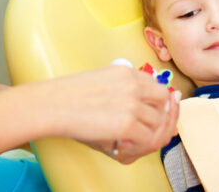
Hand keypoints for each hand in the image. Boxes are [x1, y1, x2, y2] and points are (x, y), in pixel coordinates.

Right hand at [32, 65, 180, 164]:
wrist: (53, 104)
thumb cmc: (69, 95)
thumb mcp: (101, 80)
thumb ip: (122, 89)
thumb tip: (139, 109)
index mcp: (127, 72)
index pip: (157, 86)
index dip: (160, 102)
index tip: (156, 112)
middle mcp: (134, 85)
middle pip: (165, 103)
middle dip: (162, 118)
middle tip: (153, 130)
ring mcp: (132, 105)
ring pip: (158, 124)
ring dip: (150, 135)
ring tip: (135, 142)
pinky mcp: (127, 125)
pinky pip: (148, 140)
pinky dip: (140, 147)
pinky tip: (126, 147)